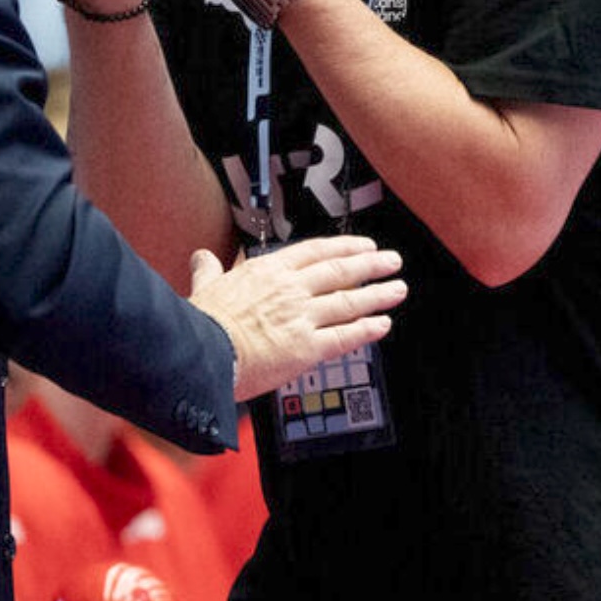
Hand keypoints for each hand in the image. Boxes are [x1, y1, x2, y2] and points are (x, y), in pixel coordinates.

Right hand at [186, 235, 405, 402]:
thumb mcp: (205, 286)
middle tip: (391, 261)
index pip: (316, 252)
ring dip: (378, 295)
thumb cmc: (203, 323)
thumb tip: (202, 258)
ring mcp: (302, 317)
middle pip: (341, 272)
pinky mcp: (307, 348)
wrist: (203, 354)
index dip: (345, 247)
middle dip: (371, 265)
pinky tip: (382, 325)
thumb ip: (209, 270)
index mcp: (268, 271)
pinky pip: (345, 336)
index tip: (363, 245)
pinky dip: (367, 330)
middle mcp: (291, 290)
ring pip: (350, 302)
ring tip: (398, 289)